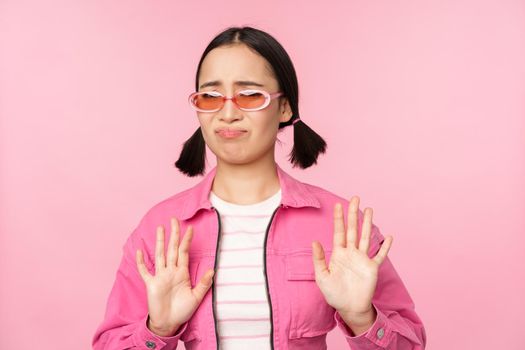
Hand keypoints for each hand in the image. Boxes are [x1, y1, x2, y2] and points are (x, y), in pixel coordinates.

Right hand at [136, 218, 214, 335]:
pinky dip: (141, 262)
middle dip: (173, 234)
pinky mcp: (151, 284)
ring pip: (160, 255)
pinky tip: (139, 251)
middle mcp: (171, 271)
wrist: (169, 323)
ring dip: (160, 242)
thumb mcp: (196, 297)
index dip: (187, 240)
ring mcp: (160, 276)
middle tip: (174, 219)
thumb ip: (204, 284)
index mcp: (182, 273)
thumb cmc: (183, 310)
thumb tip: (213, 270)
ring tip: (160, 228)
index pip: (184, 252)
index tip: (190, 228)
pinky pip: (144, 271)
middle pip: (172, 249)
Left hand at [311, 196, 392, 319]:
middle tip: (355, 198)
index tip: (338, 205)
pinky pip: (380, 255)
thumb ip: (318, 259)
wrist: (349, 308)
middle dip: (353, 214)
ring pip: (366, 237)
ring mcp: (362, 259)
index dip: (338, 219)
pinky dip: (385, 247)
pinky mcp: (372, 268)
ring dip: (368, 224)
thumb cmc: (334, 294)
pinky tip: (389, 237)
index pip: (338, 232)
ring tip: (369, 209)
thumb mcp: (321, 276)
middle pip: (353, 229)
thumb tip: (314, 241)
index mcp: (338, 254)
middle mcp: (351, 253)